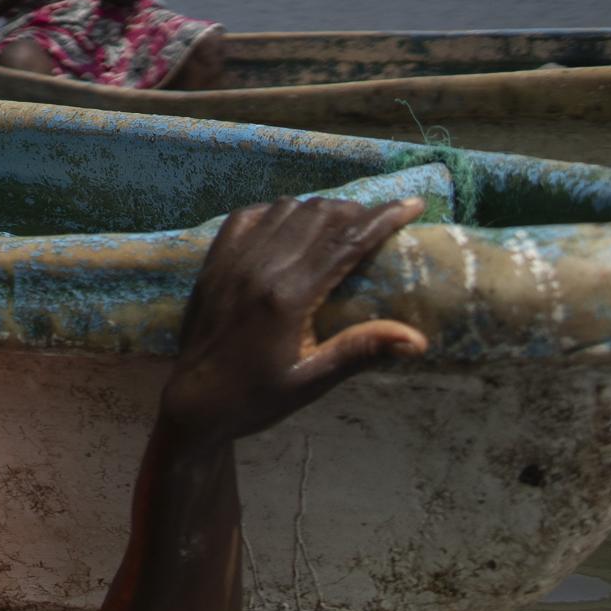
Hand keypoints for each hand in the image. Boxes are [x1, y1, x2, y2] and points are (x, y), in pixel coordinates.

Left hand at [160, 198, 428, 439]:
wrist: (193, 404)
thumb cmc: (255, 398)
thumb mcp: (311, 381)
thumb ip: (361, 351)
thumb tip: (418, 340)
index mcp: (288, 296)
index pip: (346, 241)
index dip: (384, 218)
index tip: (414, 205)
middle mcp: (260, 268)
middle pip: (321, 215)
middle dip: (357, 213)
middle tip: (378, 225)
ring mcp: (233, 260)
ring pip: (287, 209)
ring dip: (319, 211)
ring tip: (340, 227)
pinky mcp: (214, 262)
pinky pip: (249, 216)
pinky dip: (277, 213)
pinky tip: (291, 226)